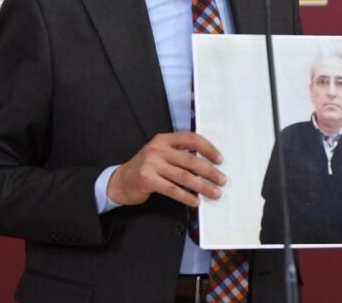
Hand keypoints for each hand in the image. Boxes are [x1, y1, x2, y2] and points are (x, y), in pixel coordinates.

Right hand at [107, 132, 225, 207]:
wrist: (120, 181)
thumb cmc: (146, 168)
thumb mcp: (160, 154)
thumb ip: (178, 154)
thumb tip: (207, 163)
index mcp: (164, 139)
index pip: (191, 139)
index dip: (208, 148)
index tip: (220, 159)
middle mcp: (157, 149)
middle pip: (190, 160)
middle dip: (209, 171)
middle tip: (222, 180)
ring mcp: (151, 164)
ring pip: (184, 176)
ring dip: (202, 186)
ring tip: (214, 193)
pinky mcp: (147, 180)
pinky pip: (172, 189)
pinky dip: (186, 196)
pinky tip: (196, 201)